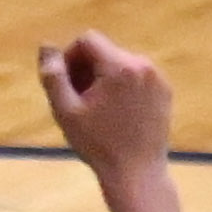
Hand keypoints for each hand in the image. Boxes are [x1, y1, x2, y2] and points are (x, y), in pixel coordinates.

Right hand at [36, 32, 174, 177]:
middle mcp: (143, 65)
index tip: (64, 84)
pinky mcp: (165, 91)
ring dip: (103, 78)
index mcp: (119, 66)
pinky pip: (136, 77)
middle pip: (104, 51)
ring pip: (120, 64)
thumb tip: (46, 47)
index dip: (69, 57)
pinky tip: (116, 114)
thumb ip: (53, 76)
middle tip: (77, 100)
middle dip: (86, 69)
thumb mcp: (65, 111)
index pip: (87, 40)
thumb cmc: (97, 144)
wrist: (137, 172)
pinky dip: (122, 87)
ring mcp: (157, 78)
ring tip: (96, 109)